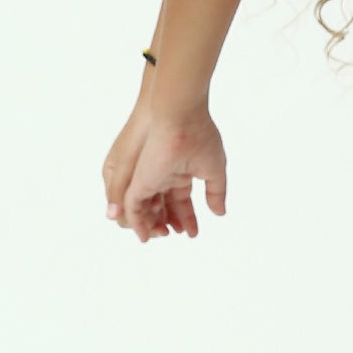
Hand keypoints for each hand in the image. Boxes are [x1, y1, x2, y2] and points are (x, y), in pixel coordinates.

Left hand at [103, 104, 226, 242]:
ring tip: (165, 235)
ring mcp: (149, 178)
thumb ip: (216, 192)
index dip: (187, 216)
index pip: (181, 199)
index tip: (192, 232)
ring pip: (146, 207)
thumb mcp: (214, 169)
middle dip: (170, 222)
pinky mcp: (139, 181)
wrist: (179, 117)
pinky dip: (138, 223)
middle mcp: (162, 175)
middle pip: (163, 205)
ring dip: (154, 225)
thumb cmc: (199, 135)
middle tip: (178, 234)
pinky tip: (145, 235)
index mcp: (180, 170)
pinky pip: (133, 208)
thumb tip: (219, 213)